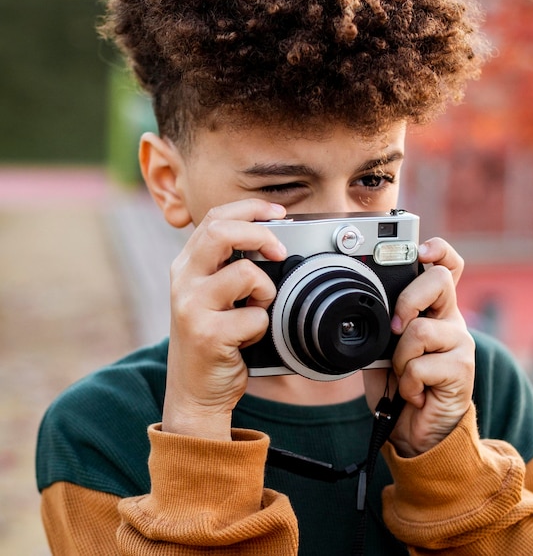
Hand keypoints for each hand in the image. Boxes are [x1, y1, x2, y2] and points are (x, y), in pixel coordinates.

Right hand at [162, 200, 286, 439]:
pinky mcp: (207, 334)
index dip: (250, 209)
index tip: (278, 213)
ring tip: (258, 308)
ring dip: (266, 290)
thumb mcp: (212, 295)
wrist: (194, 391)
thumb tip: (271, 240)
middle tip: (279, 251)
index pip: (215, 218)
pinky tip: (248, 338)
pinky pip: (255, 317)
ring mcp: (192, 307)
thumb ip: (229, 267)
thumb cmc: (212, 339)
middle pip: (221, 231)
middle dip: (260, 234)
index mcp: (188, 266)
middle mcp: (184, 281)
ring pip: (246, 273)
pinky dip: (262, 327)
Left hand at [363, 237, 474, 455]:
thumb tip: (366, 308)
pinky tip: (414, 394)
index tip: (421, 250)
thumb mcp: (383, 348)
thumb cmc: (399, 385)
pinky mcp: (462, 369)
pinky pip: (420, 365)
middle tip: (395, 329)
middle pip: (439, 280)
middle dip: (407, 300)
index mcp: (433, 310)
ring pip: (420, 329)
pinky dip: (407, 384)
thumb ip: (382, 325)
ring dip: (400, 359)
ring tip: (404, 376)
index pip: (447, 267)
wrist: (417, 431)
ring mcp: (460, 343)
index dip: (438, 251)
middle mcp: (450, 320)